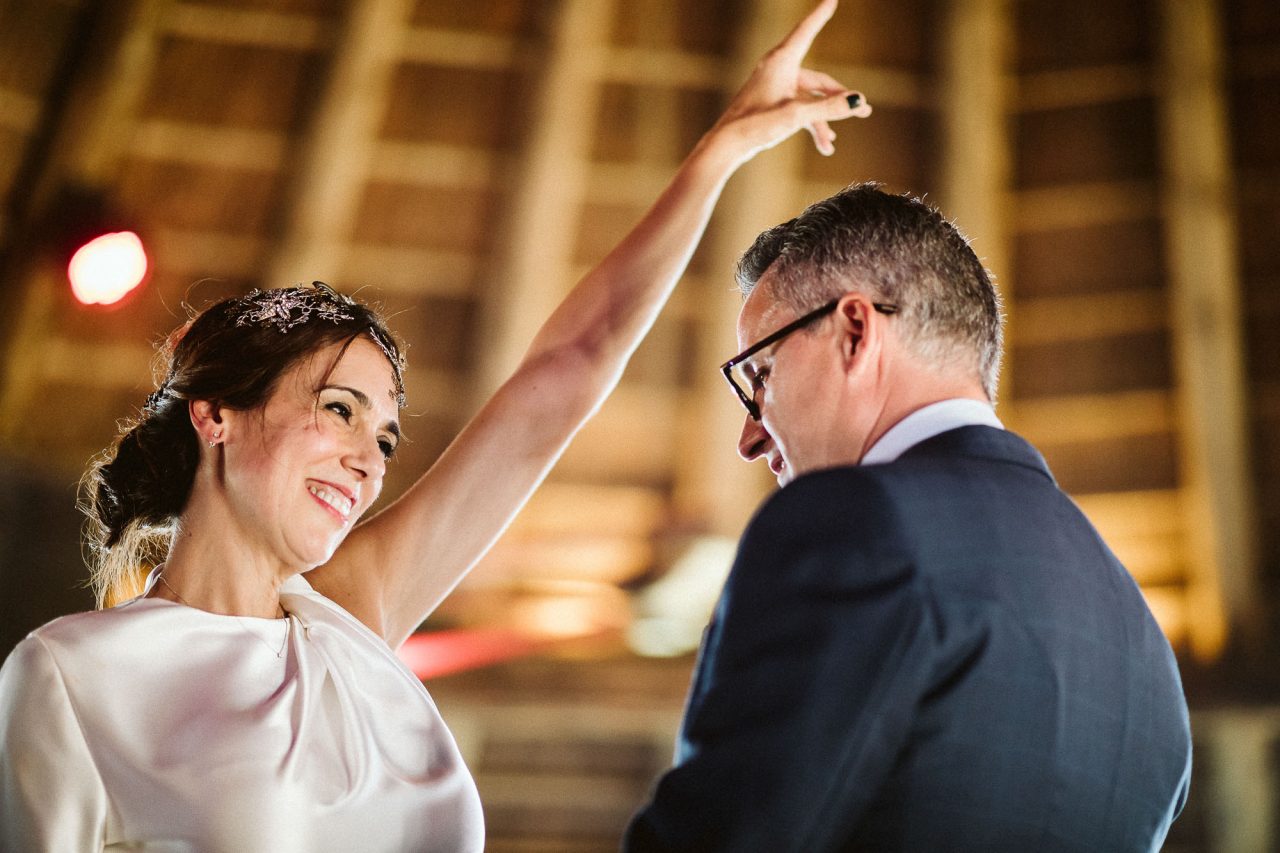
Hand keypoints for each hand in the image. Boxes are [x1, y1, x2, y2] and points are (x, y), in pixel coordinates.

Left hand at [708, 0, 870, 158]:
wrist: (726, 144)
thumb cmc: (755, 125)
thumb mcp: (796, 116)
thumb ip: (829, 108)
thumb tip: (858, 101)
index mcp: (782, 61)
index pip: (807, 30)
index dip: (821, 14)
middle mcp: (779, 69)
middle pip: (818, 80)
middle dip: (839, 99)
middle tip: (865, 111)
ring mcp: (775, 87)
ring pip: (809, 99)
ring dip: (823, 120)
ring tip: (833, 142)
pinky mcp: (772, 103)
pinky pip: (798, 109)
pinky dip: (810, 124)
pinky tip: (823, 145)